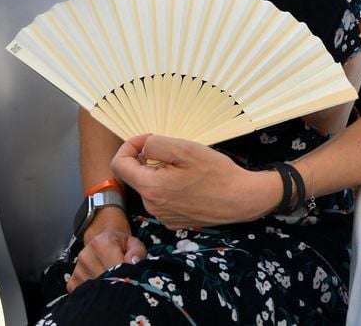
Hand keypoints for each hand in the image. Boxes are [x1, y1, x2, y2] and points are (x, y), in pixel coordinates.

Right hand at [67, 221, 146, 292]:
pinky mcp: (73, 281)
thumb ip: (137, 251)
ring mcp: (78, 269)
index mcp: (102, 243)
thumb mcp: (133, 243)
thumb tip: (133, 262)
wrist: (104, 241)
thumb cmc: (119, 244)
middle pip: (104, 280)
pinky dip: (93, 295)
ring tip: (112, 282)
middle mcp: (86, 255)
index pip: (114, 267)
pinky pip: (83, 294)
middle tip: (122, 282)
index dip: (124, 275)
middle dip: (115, 284)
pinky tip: (100, 288)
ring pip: (94, 290)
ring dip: (104, 290)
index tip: (130, 278)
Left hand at [111, 134, 280, 229]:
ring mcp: (163, 216)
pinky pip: (162, 199)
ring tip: (186, 166)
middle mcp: (151, 206)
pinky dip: (169, 187)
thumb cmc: (215, 172)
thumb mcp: (184, 148)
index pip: (119, 165)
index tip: (149, 139)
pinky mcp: (174, 221)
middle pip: (136, 175)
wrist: (241, 199)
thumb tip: (141, 147)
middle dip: (148, 159)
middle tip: (174, 150)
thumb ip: (155, 145)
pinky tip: (190, 182)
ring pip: (150, 186)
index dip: (129, 146)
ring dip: (160, 172)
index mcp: (150, 187)